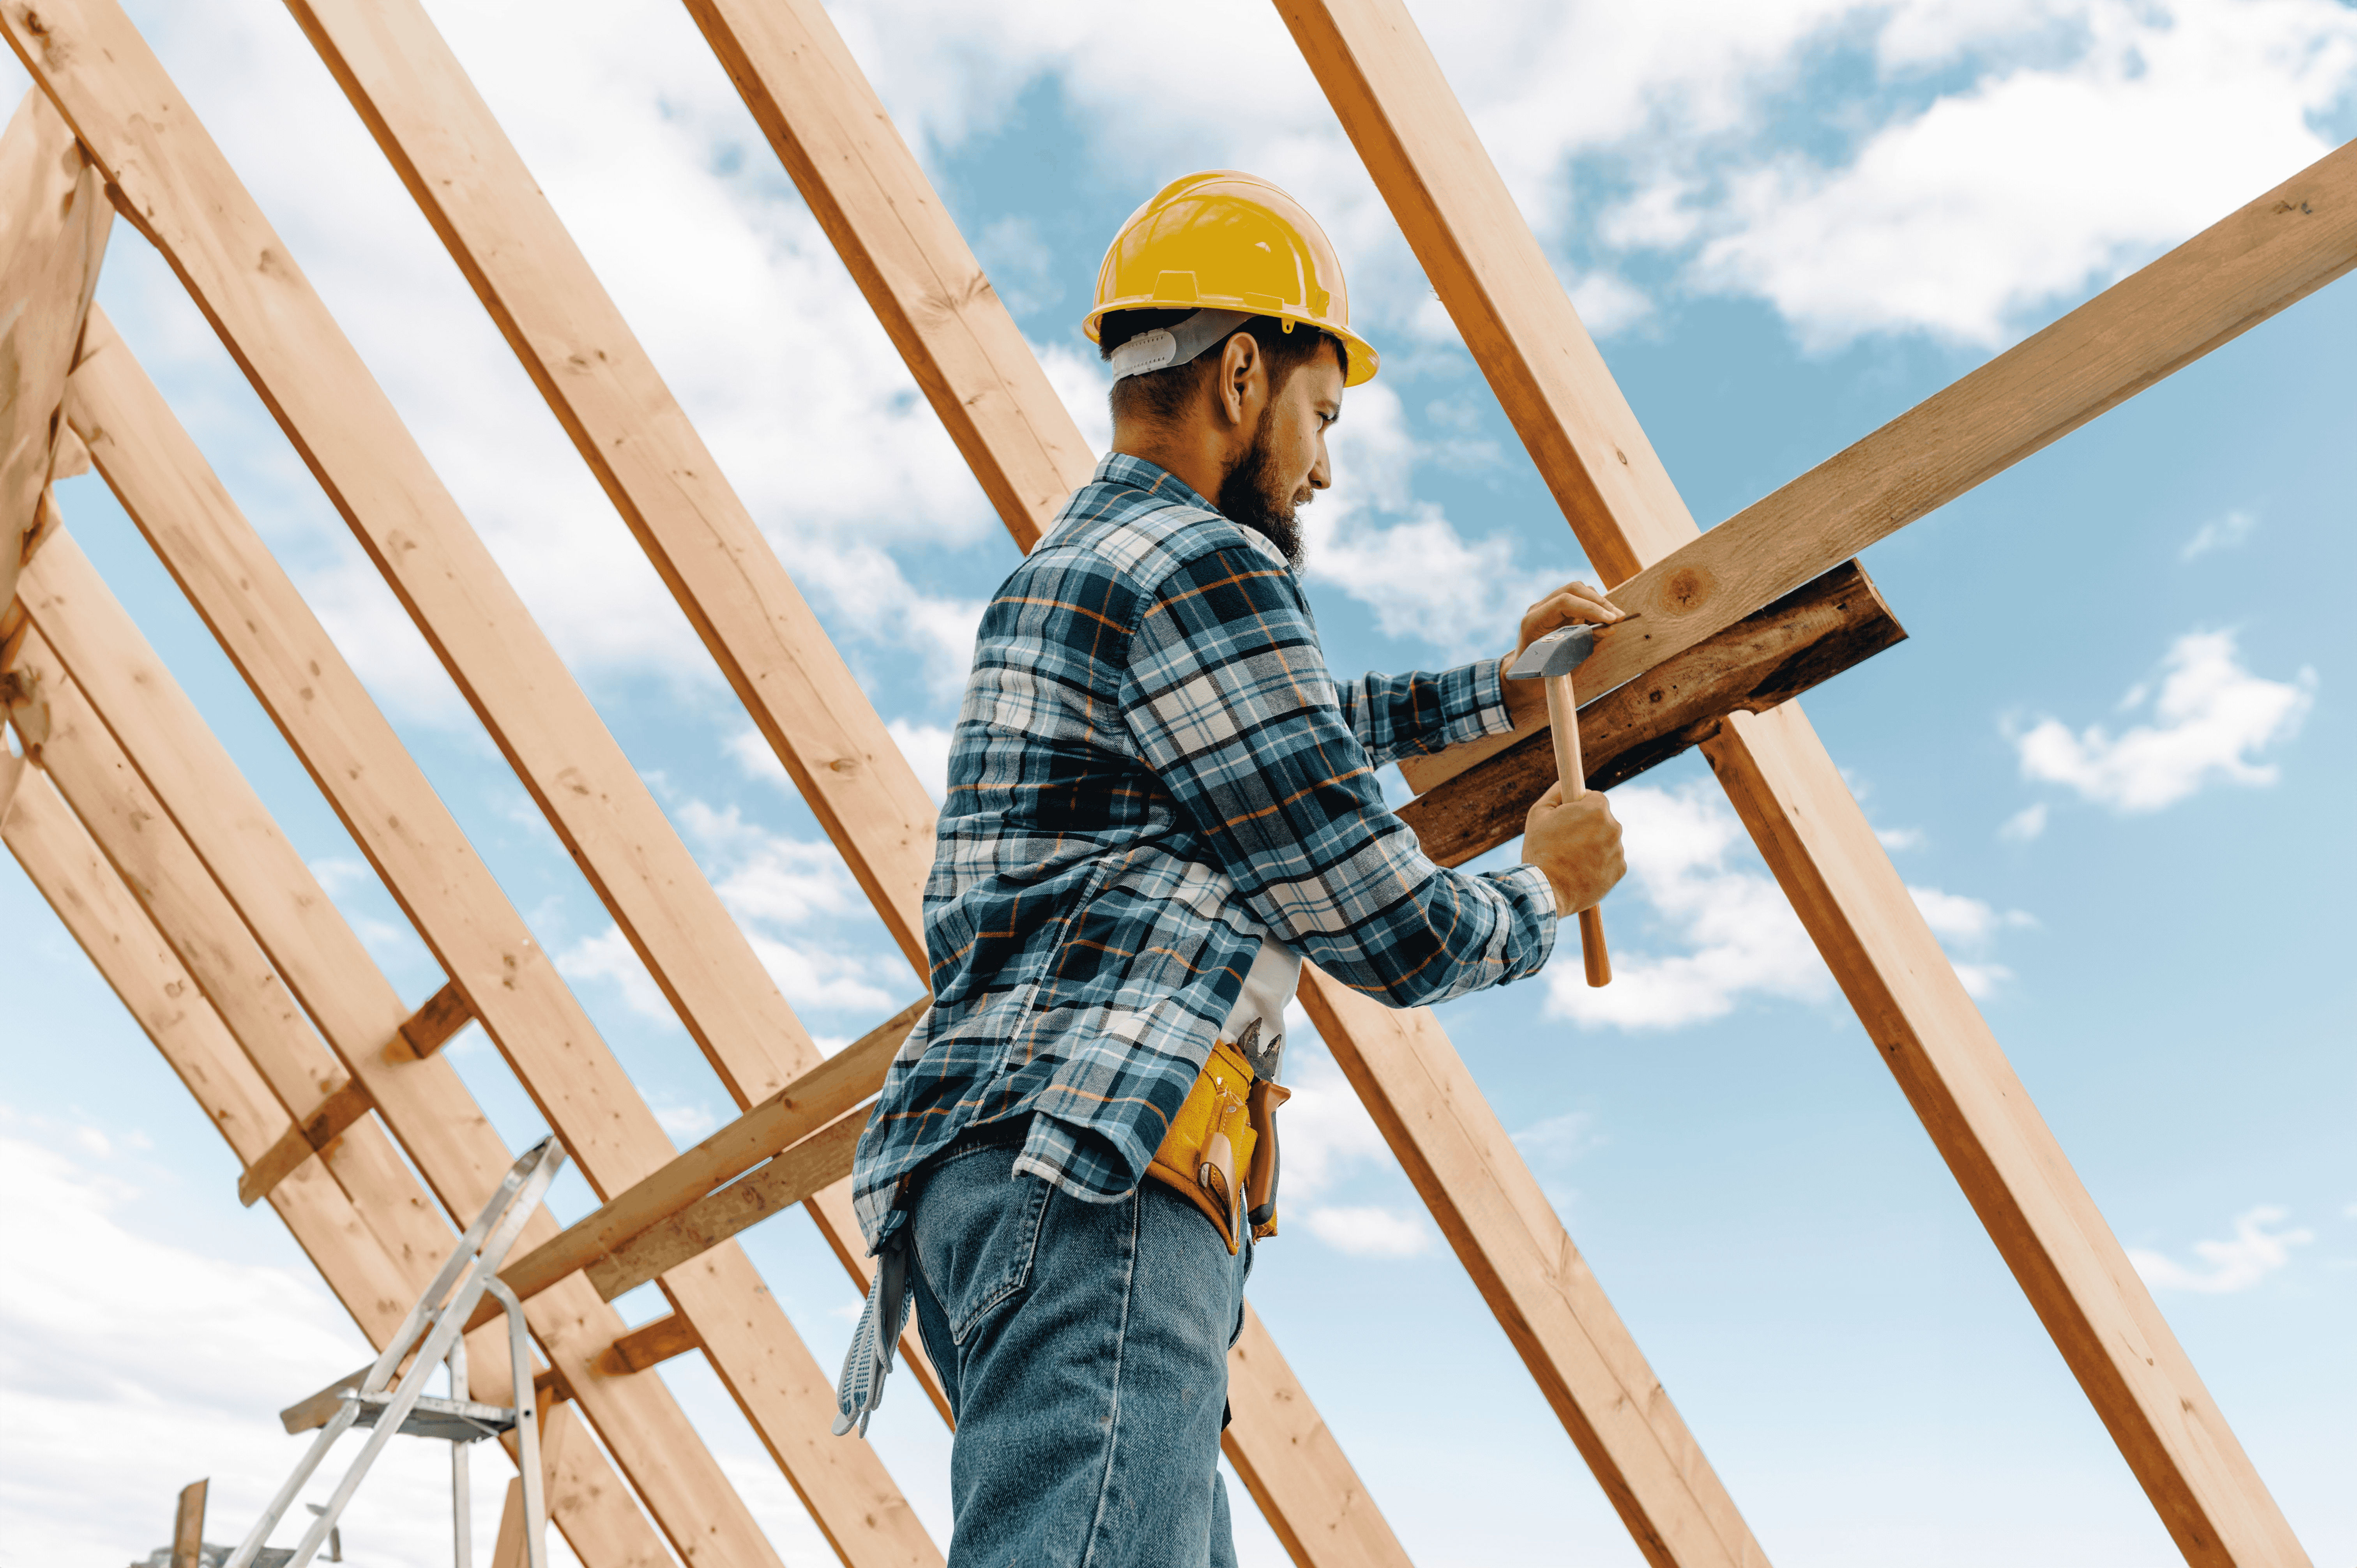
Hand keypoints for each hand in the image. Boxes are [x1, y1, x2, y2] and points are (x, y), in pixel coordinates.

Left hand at [1504, 579, 1626, 727]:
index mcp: (1534, 621)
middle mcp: (1539, 609)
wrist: (1522, 675)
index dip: (1591, 609)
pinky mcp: (1556, 610)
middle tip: (1618, 617)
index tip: (1610, 620)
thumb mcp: (1563, 663)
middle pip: (1573, 590)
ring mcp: (1546, 607)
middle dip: (1599, 602)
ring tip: (1615, 618)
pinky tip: (1606, 619)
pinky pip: (1578, 600)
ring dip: (1599, 603)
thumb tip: (1610, 628)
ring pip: (1578, 592)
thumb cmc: (1540, 674)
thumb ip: (1585, 644)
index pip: (1565, 602)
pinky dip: (1594, 607)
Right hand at [1522, 782, 1624, 914]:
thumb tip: (1566, 784)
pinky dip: (1598, 864)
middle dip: (1587, 826)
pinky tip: (1580, 871)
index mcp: (1596, 809)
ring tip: (1571, 859)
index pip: (1595, 798)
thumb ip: (1556, 793)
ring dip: (1593, 845)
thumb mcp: (1538, 814)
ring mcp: (1618, 850)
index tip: (1570, 814)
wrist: (1547, 891)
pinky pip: (1610, 860)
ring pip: (1606, 841)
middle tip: (1566, 839)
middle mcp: (1613, 827)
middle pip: (1603, 819)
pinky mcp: (1620, 870)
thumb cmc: (1540, 850)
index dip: (1580, 805)